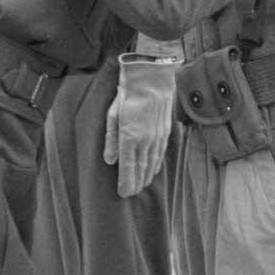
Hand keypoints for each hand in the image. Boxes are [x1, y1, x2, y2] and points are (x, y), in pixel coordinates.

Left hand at [103, 53, 176, 197]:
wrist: (152, 80)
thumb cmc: (128, 95)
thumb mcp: (112, 115)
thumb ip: (110, 140)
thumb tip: (109, 161)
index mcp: (129, 138)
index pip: (128, 168)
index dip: (126, 183)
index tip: (123, 193)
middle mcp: (145, 141)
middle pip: (141, 170)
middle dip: (136, 184)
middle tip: (130, 193)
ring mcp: (157, 138)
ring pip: (152, 164)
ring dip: (145, 177)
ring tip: (140, 186)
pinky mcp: (164, 133)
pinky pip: (160, 154)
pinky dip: (155, 165)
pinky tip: (152, 171)